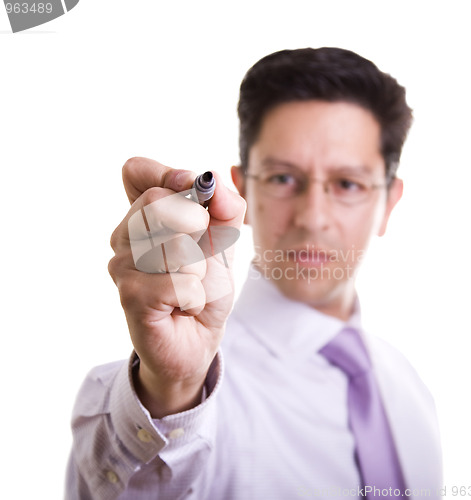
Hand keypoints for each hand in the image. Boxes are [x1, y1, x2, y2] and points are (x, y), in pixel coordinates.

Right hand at [108, 158, 245, 416]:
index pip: (136, 170)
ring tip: (190, 285)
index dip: (169, 176)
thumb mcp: (224, 240)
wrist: (198, 336)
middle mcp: (124, 235)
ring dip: (198, 268)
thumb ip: (226, 207)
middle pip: (156, 201)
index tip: (195, 195)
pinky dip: (195, 296)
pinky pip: (177, 282)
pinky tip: (184, 306)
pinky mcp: (130, 295)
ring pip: (173, 244)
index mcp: (143, 215)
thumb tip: (215, 180)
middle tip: (198, 257)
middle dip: (196, 227)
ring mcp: (122, 265)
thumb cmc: (204, 285)